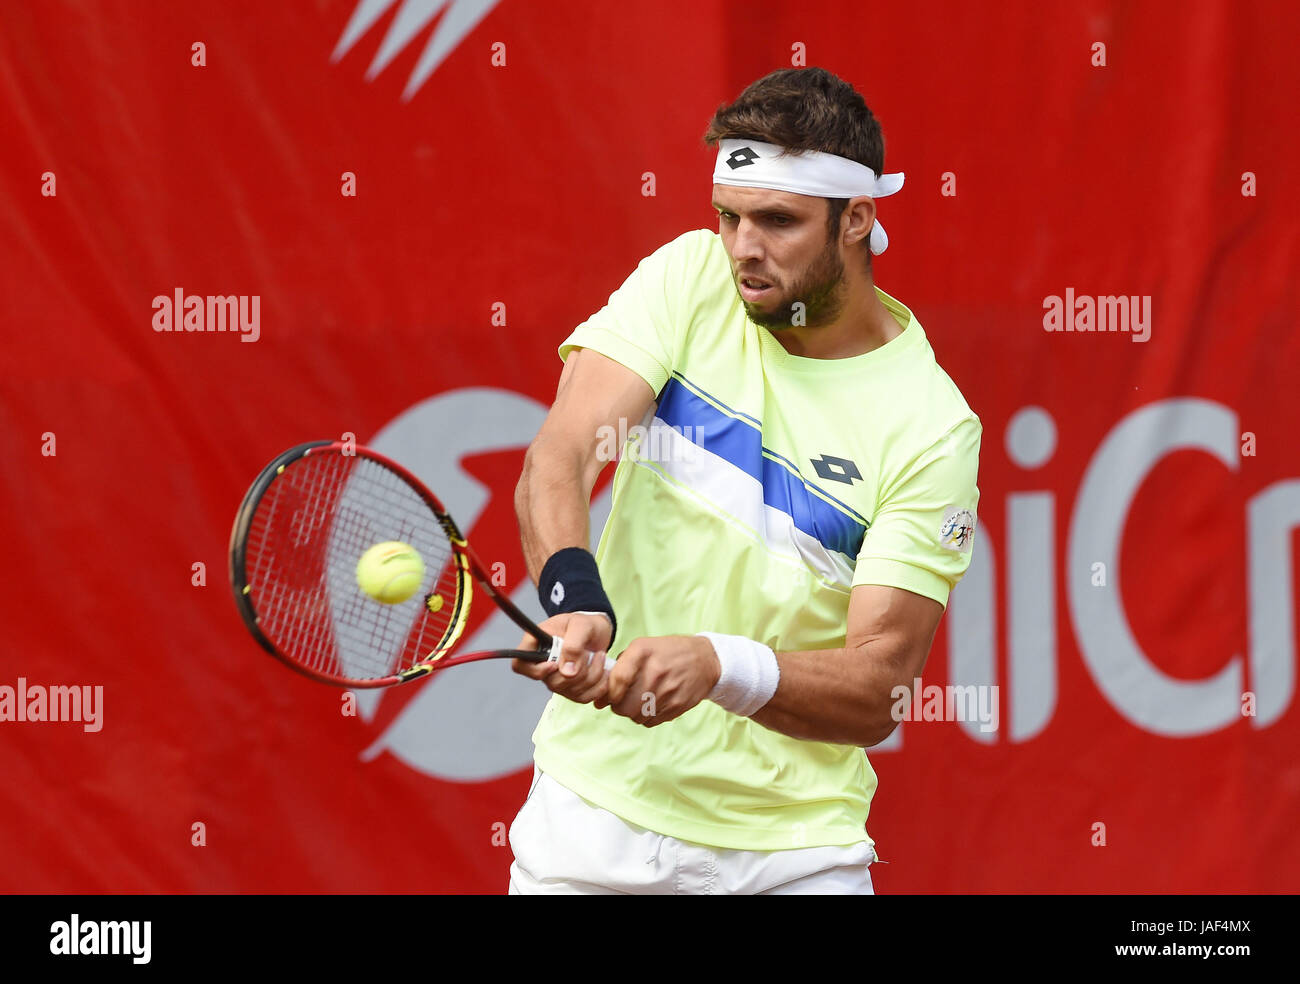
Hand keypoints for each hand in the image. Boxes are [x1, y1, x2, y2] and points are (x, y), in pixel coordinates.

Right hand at [511, 612, 612, 704]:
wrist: (598, 630)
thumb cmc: (585, 623)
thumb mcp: (581, 625)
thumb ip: (573, 645)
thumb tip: (567, 672)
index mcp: (536, 644)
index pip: (520, 665)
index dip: (536, 670)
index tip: (556, 664)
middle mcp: (543, 664)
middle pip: (551, 682)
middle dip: (578, 671)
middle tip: (593, 653)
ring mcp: (556, 679)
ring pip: (569, 691)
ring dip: (592, 677)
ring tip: (601, 657)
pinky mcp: (571, 689)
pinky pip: (582, 697)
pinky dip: (597, 687)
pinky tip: (604, 672)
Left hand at [598, 635, 720, 726]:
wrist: (705, 660)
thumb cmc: (668, 653)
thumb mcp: (644, 647)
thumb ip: (620, 668)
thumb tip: (599, 699)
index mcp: (643, 651)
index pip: (617, 680)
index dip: (609, 693)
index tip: (609, 696)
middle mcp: (656, 671)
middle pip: (624, 705)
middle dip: (618, 706)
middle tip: (622, 700)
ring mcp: (668, 690)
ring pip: (635, 716)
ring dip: (632, 713)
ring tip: (638, 701)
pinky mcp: (677, 706)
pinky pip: (650, 722)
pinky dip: (646, 717)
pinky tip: (652, 705)